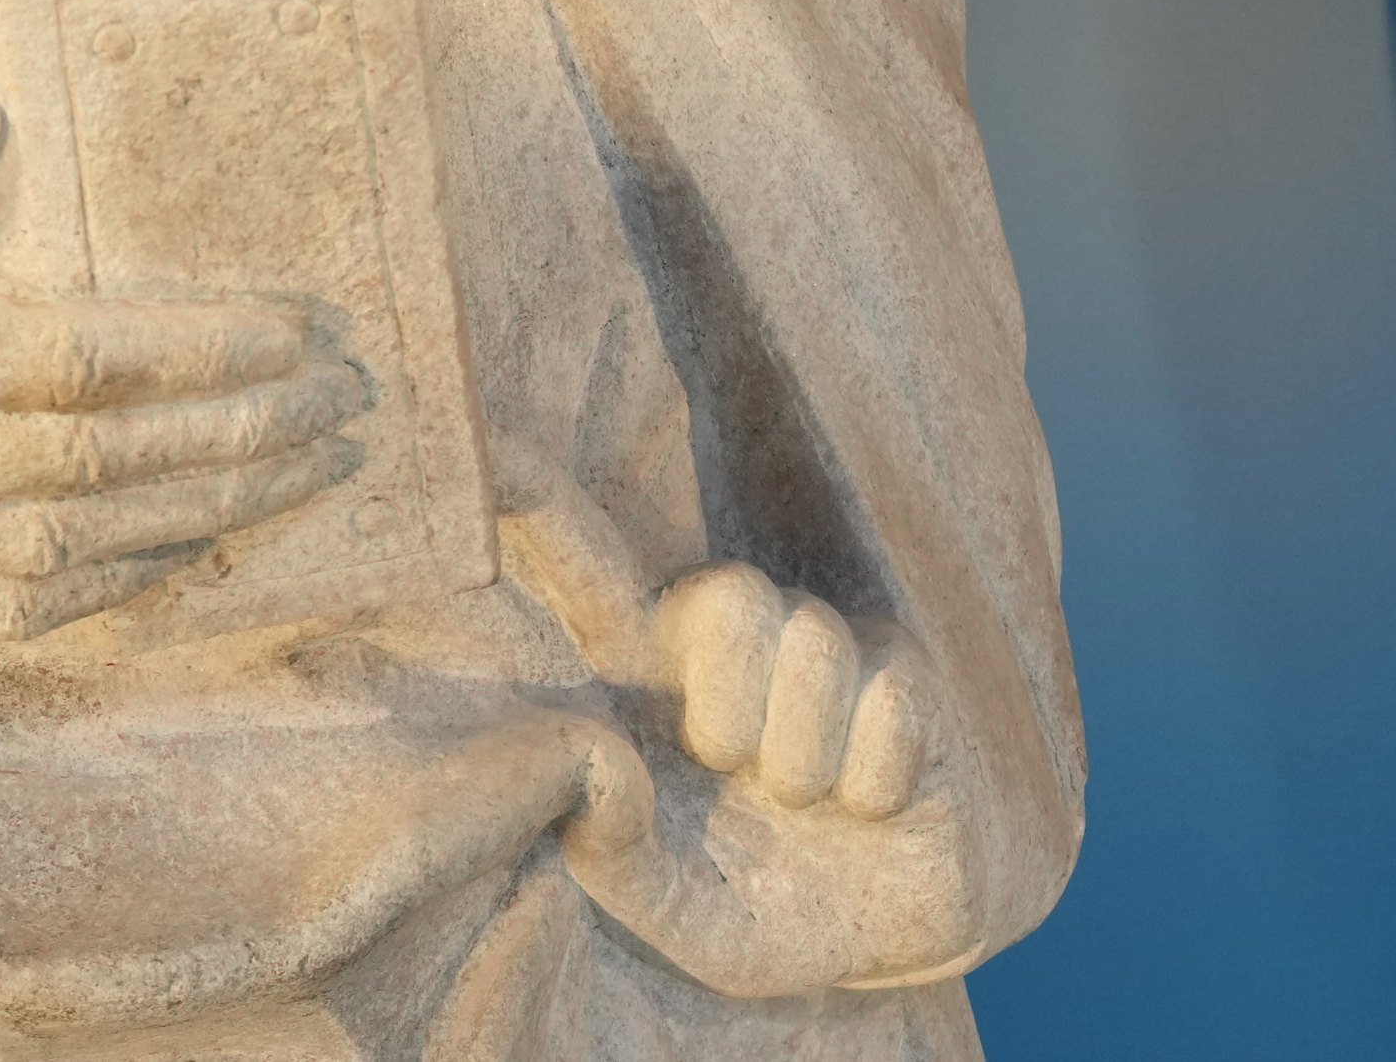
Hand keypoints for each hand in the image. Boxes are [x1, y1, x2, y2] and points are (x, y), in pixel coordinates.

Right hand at [0, 82, 369, 638]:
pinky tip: (207, 551)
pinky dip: (131, 584)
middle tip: (343, 398)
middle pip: (110, 452)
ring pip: (95, 533)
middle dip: (240, 427)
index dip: (192, 346)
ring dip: (216, 504)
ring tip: (314, 468)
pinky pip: (41, 606)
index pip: (77, 356)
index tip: (290, 327)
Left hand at [499, 459, 979, 997]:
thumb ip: (614, 858)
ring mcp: (827, 650)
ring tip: (805, 803)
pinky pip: (893, 697)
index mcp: (655, 674)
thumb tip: (599, 772)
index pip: (587, 563)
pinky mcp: (909, 678)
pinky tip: (868, 806)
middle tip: (736, 774)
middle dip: (732, 705)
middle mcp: (737, 640)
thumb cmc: (758, 907)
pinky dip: (873, 781)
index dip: (536, 495)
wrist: (882, 945)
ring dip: (804, 760)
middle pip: (730, 596)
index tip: (486, 451)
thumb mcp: (670, 909)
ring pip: (814, 643)